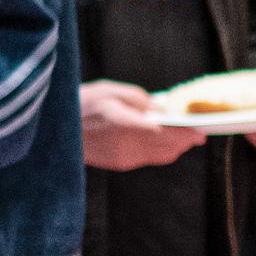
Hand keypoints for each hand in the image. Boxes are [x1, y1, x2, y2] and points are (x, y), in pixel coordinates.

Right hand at [80, 79, 200, 171]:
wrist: (55, 129)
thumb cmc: (83, 103)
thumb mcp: (112, 92)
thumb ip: (142, 101)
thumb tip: (164, 112)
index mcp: (123, 125)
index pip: (165, 133)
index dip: (186, 133)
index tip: (200, 131)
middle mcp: (125, 146)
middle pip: (167, 148)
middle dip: (185, 141)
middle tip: (197, 133)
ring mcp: (122, 158)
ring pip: (160, 156)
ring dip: (175, 147)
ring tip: (185, 136)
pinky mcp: (119, 164)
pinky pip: (148, 159)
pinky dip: (160, 150)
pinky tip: (164, 140)